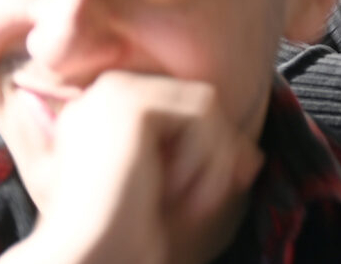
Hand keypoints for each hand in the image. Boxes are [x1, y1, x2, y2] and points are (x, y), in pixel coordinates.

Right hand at [0, 72, 264, 263]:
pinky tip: (175, 192)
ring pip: (206, 104)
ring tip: (188, 204)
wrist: (86, 263)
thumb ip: (213, 169)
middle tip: (200, 206)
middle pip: (198, 102)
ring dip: (212, 161)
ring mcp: (114, 93)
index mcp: (105, 115)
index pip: (182, 110)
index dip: (210, 152)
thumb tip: (254, 154)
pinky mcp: (131, 105)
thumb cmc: (125, 243)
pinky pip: (203, 112)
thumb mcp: (178, 200)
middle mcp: (103, 95)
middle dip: (213, 156)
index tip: (209, 199)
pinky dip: (206, 158)